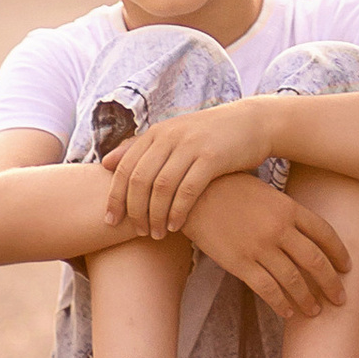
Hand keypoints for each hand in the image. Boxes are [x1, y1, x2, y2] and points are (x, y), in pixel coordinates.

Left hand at [102, 103, 272, 240]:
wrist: (253, 122)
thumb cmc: (209, 135)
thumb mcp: (173, 136)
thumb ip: (140, 149)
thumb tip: (104, 163)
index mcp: (157, 132)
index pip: (124, 167)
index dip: (114, 196)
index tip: (110, 221)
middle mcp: (170, 136)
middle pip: (139, 179)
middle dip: (134, 210)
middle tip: (137, 232)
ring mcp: (191, 146)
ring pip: (161, 187)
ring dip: (155, 215)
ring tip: (156, 234)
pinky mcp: (213, 158)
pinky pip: (188, 190)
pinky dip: (177, 211)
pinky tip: (175, 226)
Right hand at [180, 168, 351, 322]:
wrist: (194, 194)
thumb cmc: (229, 187)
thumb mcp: (266, 192)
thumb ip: (286, 210)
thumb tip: (305, 229)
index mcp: (289, 208)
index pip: (325, 234)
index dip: (339, 254)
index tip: (347, 268)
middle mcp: (280, 229)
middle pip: (315, 261)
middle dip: (332, 283)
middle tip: (341, 299)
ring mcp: (260, 247)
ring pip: (293, 280)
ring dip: (308, 299)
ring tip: (316, 311)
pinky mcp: (240, 263)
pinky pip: (267, 289)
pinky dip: (281, 303)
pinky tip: (288, 313)